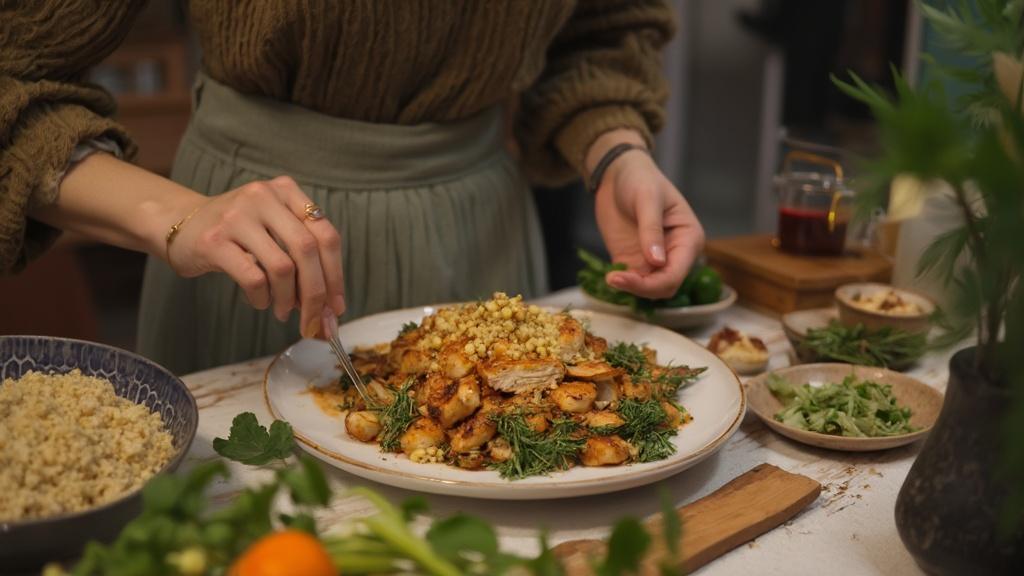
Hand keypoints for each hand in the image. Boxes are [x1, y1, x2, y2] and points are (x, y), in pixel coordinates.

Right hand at [167, 176, 345, 337]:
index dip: (336, 275)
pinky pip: (253, 278)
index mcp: (286, 191)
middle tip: (315, 321)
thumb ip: (303, 258)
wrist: (180, 224)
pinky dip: (262, 298)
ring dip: (288, 300)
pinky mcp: (215, 240)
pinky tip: (259, 302)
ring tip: (283, 311)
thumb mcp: (274, 228)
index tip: (337, 307)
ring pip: (283, 267)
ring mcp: (237, 217)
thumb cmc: (237, 233)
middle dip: (317, 294)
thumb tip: (330, 309)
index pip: (326, 235)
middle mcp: (264, 197)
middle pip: (308, 251)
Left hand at [589, 130, 703, 298]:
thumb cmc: (640, 179)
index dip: (655, 282)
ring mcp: (654, 260)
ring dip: (630, 289)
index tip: (628, 278)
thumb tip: (657, 261)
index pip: (677, 272)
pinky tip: (609, 276)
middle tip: (614, 279)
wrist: (618, 174)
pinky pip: (632, 282)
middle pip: (664, 286)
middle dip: (642, 288)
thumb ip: (651, 229)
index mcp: (689, 239)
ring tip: (610, 277)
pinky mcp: (634, 261)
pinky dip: (622, 284)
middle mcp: (675, 254)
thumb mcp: (647, 199)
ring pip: (648, 289)